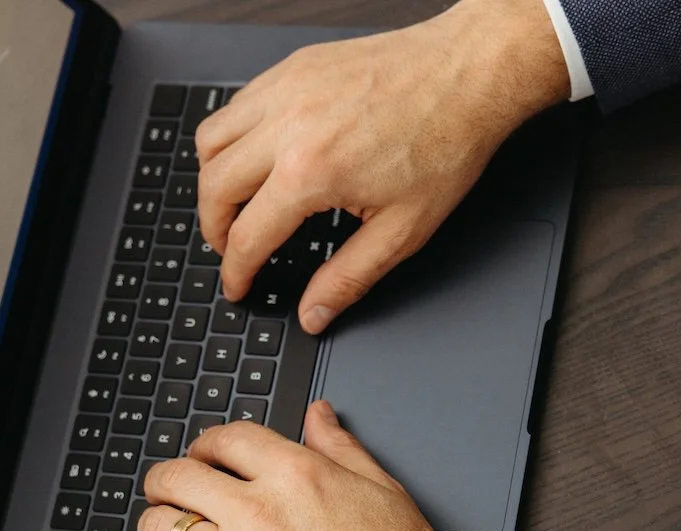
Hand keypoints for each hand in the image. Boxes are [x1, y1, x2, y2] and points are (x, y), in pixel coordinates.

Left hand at [134, 402, 500, 530]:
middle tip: (168, 491)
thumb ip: (343, 450)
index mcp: (296, 475)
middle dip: (167, 480)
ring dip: (155, 529)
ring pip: (159, 529)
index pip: (226, 439)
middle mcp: (257, 512)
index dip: (207, 445)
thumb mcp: (386, 493)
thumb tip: (318, 417)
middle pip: (178, 477)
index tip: (204, 456)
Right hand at [194, 0, 568, 333]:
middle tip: (231, 251)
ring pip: (212, 140)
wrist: (468, 75)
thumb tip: (316, 312)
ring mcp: (286, 89)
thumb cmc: (445, 142)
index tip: (238, 286)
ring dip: (214, 179)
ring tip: (234, 206)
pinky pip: (237, 105)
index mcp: (310, 172)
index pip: (248, 236)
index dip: (237, 273)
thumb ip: (350, 277)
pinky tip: (255, 157)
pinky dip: (232, 136)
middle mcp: (287, 125)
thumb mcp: (403, 230)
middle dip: (215, 230)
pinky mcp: (293, 67)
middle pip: (214, 186)